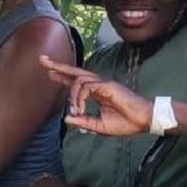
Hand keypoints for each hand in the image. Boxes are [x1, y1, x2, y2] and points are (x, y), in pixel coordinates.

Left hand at [39, 55, 155, 136]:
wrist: (144, 121)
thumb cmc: (126, 123)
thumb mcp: (100, 126)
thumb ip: (84, 121)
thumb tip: (67, 118)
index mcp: (97, 93)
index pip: (76, 81)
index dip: (62, 76)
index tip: (49, 72)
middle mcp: (99, 85)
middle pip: (75, 72)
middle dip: (58, 66)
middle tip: (42, 60)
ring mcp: (104, 84)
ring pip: (79, 79)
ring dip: (71, 94)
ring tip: (74, 109)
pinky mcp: (108, 86)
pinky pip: (87, 87)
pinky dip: (80, 97)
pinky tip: (80, 108)